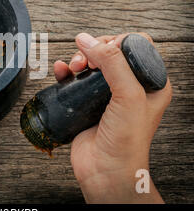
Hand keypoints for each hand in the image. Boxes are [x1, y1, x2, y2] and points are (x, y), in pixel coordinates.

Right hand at [54, 32, 171, 203]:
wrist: (105, 171)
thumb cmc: (126, 141)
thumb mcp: (128, 96)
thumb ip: (113, 63)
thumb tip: (88, 40)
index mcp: (150, 83)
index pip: (137, 47)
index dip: (119, 42)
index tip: (104, 51)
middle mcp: (129, 86)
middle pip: (110, 52)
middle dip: (95, 49)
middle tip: (86, 61)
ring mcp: (106, 94)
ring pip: (91, 62)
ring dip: (79, 58)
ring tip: (73, 67)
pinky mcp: (86, 102)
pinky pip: (75, 78)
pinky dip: (65, 71)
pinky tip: (61, 71)